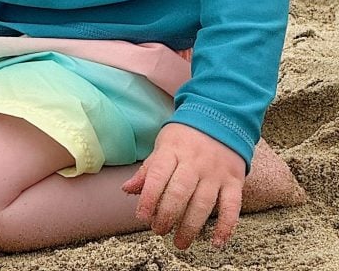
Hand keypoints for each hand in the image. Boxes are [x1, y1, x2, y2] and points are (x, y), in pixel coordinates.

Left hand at [122, 123, 245, 249]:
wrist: (220, 118)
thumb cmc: (185, 137)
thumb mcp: (163, 145)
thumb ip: (148, 170)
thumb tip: (127, 189)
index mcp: (172, 150)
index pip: (158, 175)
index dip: (149, 197)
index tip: (142, 216)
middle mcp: (194, 162)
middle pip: (179, 192)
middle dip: (167, 215)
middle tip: (159, 230)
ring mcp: (216, 172)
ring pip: (203, 203)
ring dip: (191, 226)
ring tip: (180, 242)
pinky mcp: (234, 181)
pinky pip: (232, 206)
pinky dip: (226, 226)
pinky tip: (216, 242)